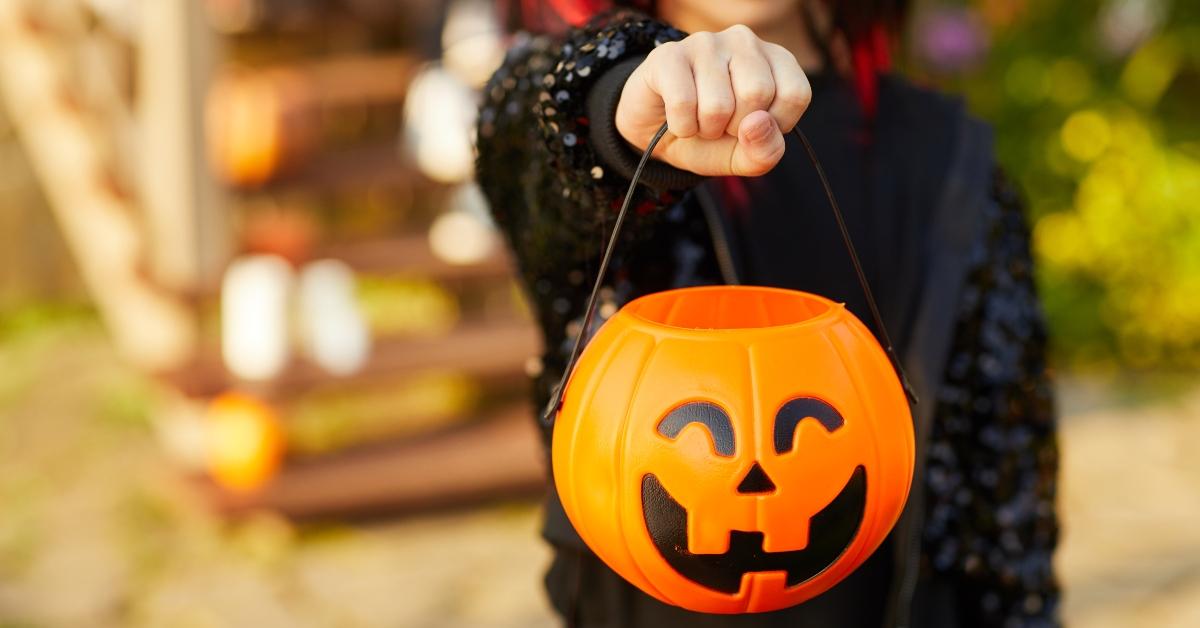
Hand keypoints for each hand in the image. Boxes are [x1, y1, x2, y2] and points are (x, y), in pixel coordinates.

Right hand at [615, 24, 811, 176]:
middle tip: (721, 124)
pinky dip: (681, 126)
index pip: (795, 94)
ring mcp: (706, 43)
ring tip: (698, 120)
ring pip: (719, 104)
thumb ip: (766, 151)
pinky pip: (683, 103)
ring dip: (705, 129)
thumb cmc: (709, 139)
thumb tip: (757, 124)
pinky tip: (678, 118)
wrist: (655, 135)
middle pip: (758, 94)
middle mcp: (744, 41)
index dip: (775, 126)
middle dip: (735, 128)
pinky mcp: (669, 54)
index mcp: (775, 60)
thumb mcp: (744, 156)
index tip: (753, 127)